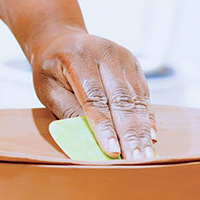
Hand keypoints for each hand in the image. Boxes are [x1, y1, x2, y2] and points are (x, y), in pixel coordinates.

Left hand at [29, 28, 155, 159]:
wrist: (61, 39)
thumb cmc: (51, 70)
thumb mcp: (48, 90)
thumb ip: (68, 113)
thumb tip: (91, 142)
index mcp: (77, 57)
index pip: (94, 98)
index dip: (105, 127)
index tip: (113, 151)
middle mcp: (104, 53)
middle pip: (121, 100)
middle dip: (129, 134)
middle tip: (136, 160)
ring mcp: (123, 57)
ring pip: (136, 99)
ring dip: (142, 131)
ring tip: (145, 155)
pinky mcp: (134, 64)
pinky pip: (143, 96)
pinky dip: (147, 119)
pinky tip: (151, 138)